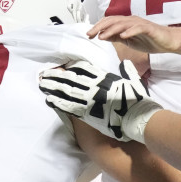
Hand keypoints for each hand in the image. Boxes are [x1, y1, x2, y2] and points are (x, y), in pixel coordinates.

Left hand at [38, 59, 156, 140]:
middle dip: (57, 76)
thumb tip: (125, 63)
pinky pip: (69, 106)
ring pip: (67, 91)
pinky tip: (49, 99)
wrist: (137, 118)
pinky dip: (58, 102)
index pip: (84, 69)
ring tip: (42, 84)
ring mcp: (90, 100)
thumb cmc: (137, 101)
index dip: (71, 67)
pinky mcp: (87, 113)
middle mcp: (95, 87)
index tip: (63, 66)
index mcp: (105, 78)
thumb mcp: (134, 81)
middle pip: (71, 79)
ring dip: (53, 87)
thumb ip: (127, 71)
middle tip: (45, 74)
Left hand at [91, 16, 180, 54]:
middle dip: (100, 27)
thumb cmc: (150, 40)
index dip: (98, 27)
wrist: (169, 41)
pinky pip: (138, 28)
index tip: (89, 35)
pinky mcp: (149, 28)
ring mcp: (140, 23)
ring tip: (103, 36)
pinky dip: (130, 31)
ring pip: (123, 24)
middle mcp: (132, 20)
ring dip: (112, 30)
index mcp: (126, 23)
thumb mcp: (130, 41)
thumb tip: (103, 36)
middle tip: (90, 34)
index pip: (109, 22)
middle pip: (113, 20)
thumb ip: (117, 38)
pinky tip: (123, 36)